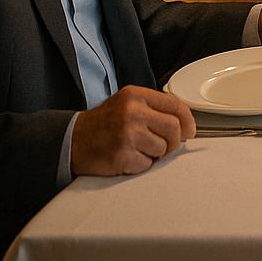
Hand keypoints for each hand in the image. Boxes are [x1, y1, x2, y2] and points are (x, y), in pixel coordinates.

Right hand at [70, 86, 194, 175]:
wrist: (71, 140)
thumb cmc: (102, 123)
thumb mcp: (126, 103)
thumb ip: (153, 108)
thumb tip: (184, 123)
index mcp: (135, 96)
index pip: (175, 105)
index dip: (187, 120)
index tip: (190, 131)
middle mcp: (132, 112)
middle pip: (173, 128)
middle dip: (173, 141)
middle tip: (163, 145)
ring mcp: (127, 134)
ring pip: (162, 148)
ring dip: (155, 154)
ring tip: (138, 149)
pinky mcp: (122, 155)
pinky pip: (147, 164)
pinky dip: (141, 165)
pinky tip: (127, 157)